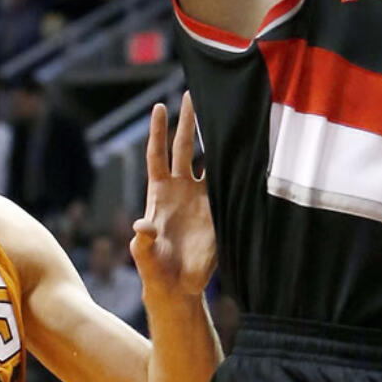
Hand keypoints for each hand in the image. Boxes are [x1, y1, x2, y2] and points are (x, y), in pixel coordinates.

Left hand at [130, 94, 215, 298]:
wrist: (178, 287)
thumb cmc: (156, 271)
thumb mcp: (144, 257)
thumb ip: (141, 243)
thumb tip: (139, 226)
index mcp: (158, 195)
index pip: (157, 155)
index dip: (158, 132)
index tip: (160, 107)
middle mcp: (180, 190)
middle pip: (183, 148)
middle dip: (187, 122)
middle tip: (193, 93)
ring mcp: (199, 198)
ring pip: (207, 160)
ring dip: (212, 139)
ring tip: (221, 114)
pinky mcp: (217, 211)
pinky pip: (226, 183)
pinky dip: (232, 168)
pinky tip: (242, 149)